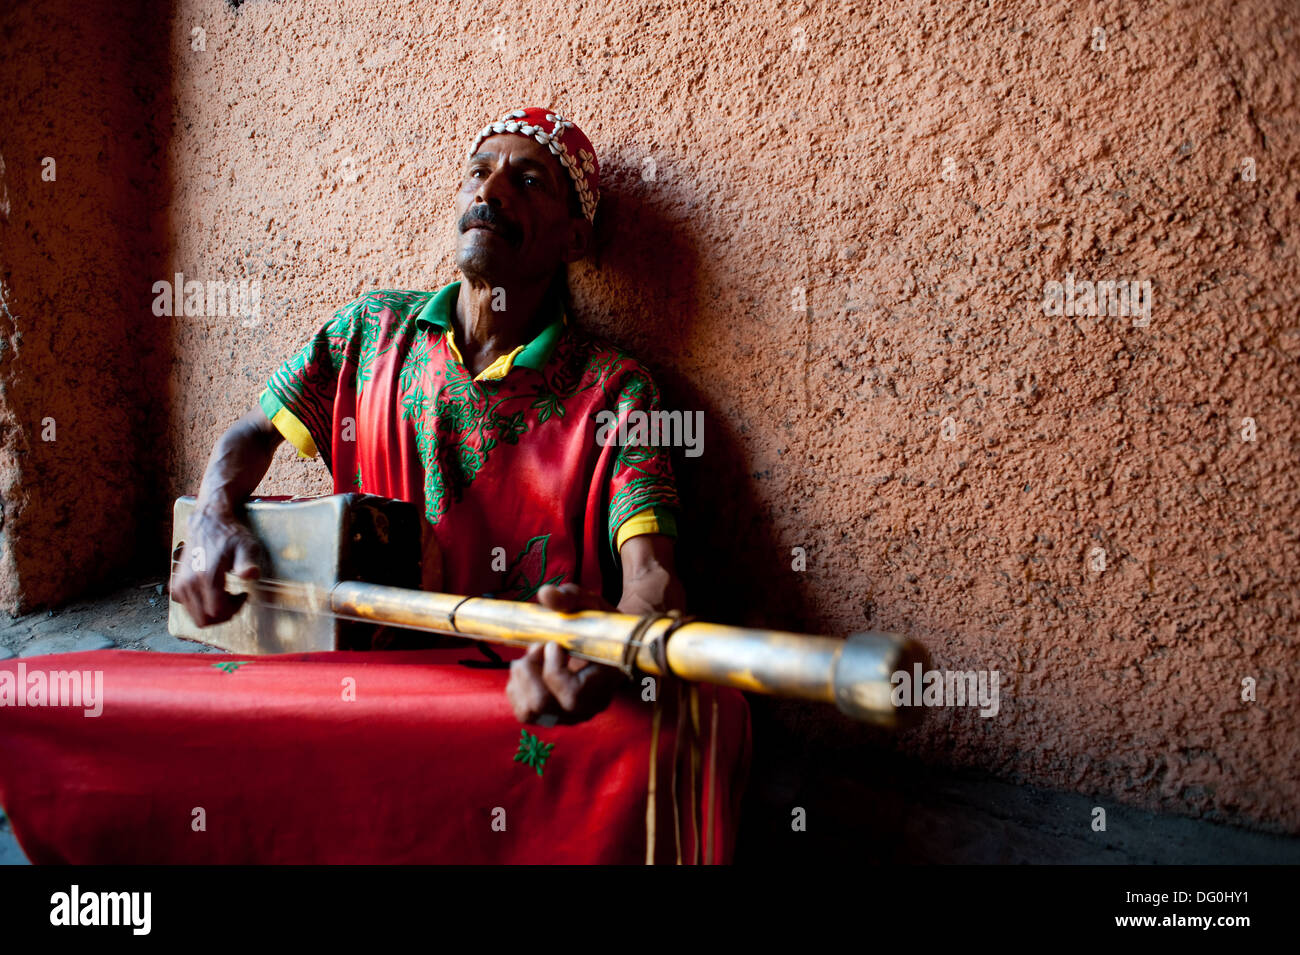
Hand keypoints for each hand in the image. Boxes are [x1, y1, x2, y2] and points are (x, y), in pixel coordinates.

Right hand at [168, 504, 265, 626]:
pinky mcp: (176, 584)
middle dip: (223, 615)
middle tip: (235, 598)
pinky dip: (201, 606)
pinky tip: (212, 592)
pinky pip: (188, 608)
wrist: (208, 522)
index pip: (217, 613)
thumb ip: (248, 562)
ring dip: (212, 611)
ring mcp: (180, 585)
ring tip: (225, 593)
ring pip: (195, 616)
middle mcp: (189, 583)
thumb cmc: (229, 535)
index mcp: (206, 577)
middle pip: (204, 619)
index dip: (234, 610)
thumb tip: (251, 574)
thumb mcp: (246, 546)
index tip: (243, 595)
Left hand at [505, 583, 626, 724]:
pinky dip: (517, 686)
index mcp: (604, 682)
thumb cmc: (600, 625)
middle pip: (543, 705)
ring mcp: (568, 716)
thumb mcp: (591, 605)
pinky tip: (531, 667)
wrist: (606, 646)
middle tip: (538, 646)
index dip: (553, 669)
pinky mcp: (551, 716)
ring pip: (529, 710)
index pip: (572, 695)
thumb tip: (545, 594)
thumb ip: (571, 598)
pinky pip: (522, 711)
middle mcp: (587, 707)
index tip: (553, 644)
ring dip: (522, 677)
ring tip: (533, 655)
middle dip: (530, 671)